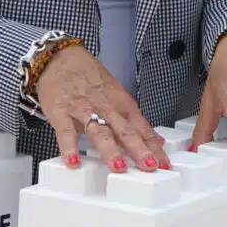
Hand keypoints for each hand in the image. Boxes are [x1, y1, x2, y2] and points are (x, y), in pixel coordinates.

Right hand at [35, 46, 168, 173]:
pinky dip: (69, 147)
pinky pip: (66, 132)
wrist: (61, 59)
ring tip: (118, 167)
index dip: (154, 147)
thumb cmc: (90, 79)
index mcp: (122, 105)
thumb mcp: (117, 97)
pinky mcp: (61, 112)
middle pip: (126, 131)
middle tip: (150, 166)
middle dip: (139, 149)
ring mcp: (84, 110)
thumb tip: (155, 140)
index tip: (165, 165)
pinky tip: (73, 162)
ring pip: (99, 131)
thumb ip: (134, 121)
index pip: (142, 129)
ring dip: (110, 149)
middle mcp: (107, 108)